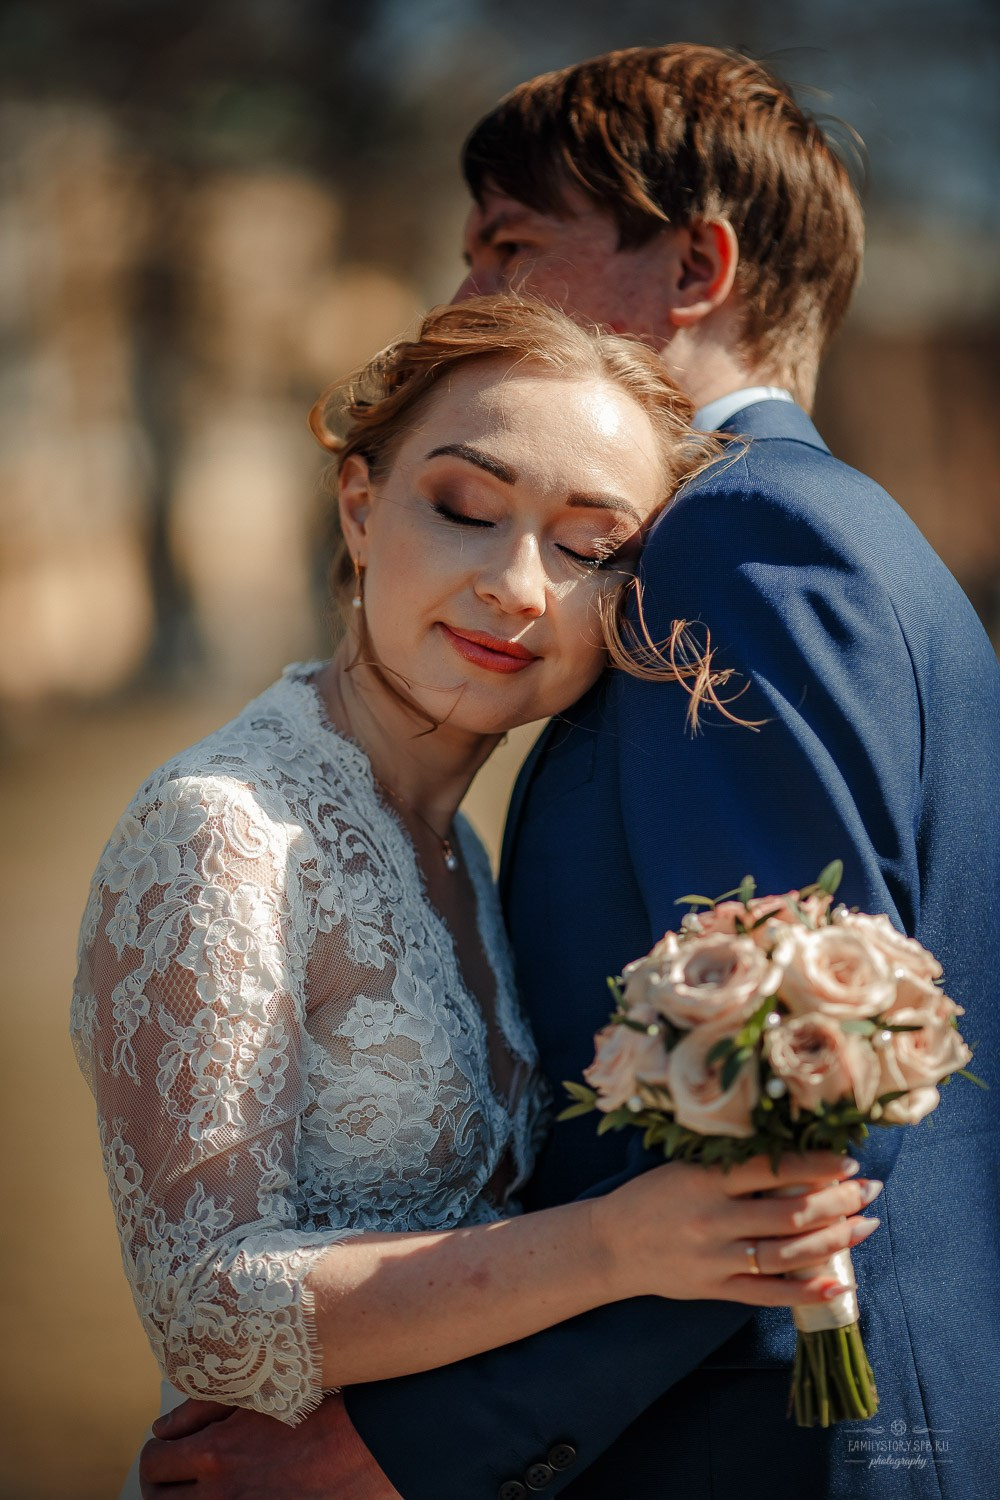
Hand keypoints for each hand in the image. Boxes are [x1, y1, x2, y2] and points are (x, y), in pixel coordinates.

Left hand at [140, 1391, 401, 1498]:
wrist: (366, 1446)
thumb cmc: (314, 1411)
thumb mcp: (257, 1399)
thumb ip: (201, 1410)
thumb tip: (161, 1430)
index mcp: (216, 1455)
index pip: (153, 1465)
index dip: (157, 1456)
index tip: (169, 1451)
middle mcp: (222, 1495)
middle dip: (162, 1486)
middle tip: (177, 1476)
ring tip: (201, 1488)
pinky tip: (232, 1495)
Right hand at [597, 1151, 880, 1305]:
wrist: (610, 1245)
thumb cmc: (652, 1197)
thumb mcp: (685, 1168)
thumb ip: (731, 1166)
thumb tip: (794, 1157)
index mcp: (706, 1179)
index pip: (772, 1168)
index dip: (815, 1164)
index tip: (847, 1159)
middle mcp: (714, 1219)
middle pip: (790, 1213)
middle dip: (838, 1202)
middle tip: (868, 1190)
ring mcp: (716, 1258)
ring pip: (787, 1253)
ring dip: (833, 1241)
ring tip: (864, 1227)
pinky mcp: (716, 1289)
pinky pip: (769, 1294)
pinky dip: (806, 1292)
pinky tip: (838, 1284)